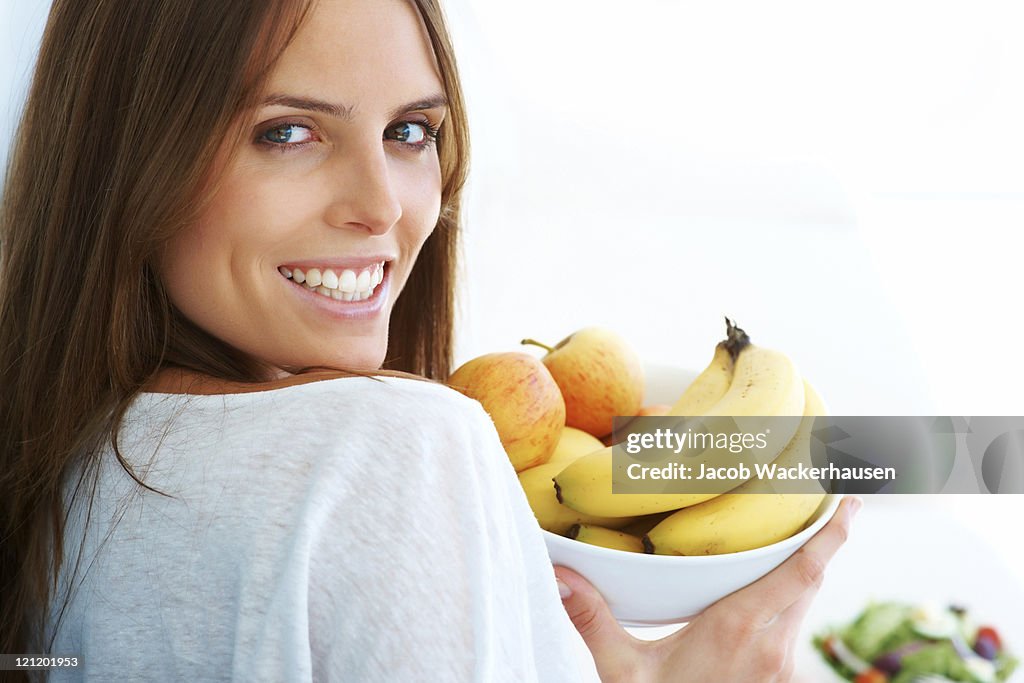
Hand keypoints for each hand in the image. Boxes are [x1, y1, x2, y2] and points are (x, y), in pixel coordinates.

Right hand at [555, 495, 860, 682]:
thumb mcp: (622, 671)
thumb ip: (593, 619)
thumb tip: (560, 572)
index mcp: (739, 628)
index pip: (801, 570)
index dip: (832, 534)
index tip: (852, 503)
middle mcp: (772, 647)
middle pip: (810, 581)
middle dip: (819, 542)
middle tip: (825, 504)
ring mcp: (780, 670)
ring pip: (802, 608)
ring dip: (802, 575)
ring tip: (795, 542)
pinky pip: (791, 633)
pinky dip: (788, 604)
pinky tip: (767, 600)